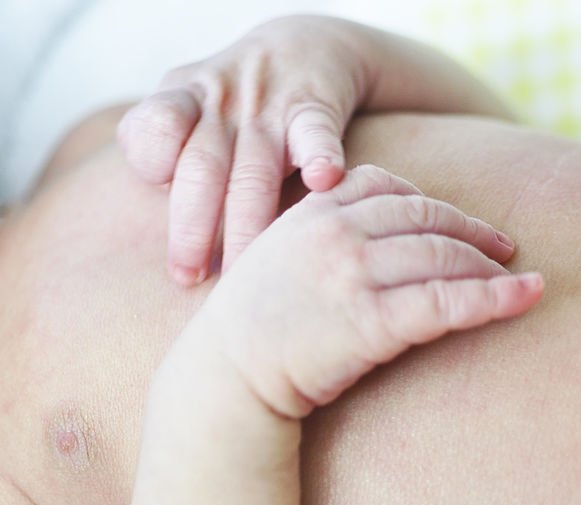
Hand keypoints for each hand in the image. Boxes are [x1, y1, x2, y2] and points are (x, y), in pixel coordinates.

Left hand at [118, 16, 372, 284]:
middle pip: (202, 168)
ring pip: (255, 172)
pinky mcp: (315, 109)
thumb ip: (159, 155)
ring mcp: (270, 106)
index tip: (161, 209)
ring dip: (248, 225)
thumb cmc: (234, 102)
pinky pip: (315, 134)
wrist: (306, 46)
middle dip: (193, 228)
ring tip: (242, 273)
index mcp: (182, 100)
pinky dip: (321, 156)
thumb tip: (162, 233)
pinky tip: (324, 181)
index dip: (154, 166)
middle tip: (189, 278)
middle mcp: (222, 102)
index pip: (156, 128)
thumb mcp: (184, 107)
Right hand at [188, 165, 542, 418]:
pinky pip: (446, 301)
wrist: (224, 380)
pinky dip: (494, 299)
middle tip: (506, 250)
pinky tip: (525, 298)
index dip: (434, 205)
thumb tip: (375, 237)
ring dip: (491, 268)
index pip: (388, 187)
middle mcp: (336, 233)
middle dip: (473, 232)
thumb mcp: (278, 259)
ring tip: (524, 280)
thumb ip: (321, 235)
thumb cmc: (254, 328)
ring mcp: (352, 274)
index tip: (461, 224)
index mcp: (314, 212)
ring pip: (443, 256)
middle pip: (426, 217)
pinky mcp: (369, 321)